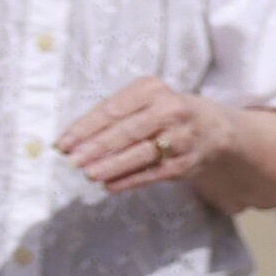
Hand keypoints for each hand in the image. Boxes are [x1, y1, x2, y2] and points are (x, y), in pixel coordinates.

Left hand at [63, 76, 230, 194]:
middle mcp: (170, 110)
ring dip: (112, 165)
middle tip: (72, 160)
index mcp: (151, 90)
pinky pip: (153, 173)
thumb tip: (71, 140)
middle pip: (126, 131)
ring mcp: (181, 137)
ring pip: (140, 153)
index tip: (63, 142)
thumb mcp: (142, 100)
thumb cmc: (162, 112)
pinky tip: (109, 185)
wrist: (212, 128)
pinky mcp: (185, 162)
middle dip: (96, 147)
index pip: (112, 109)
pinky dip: (129, 180)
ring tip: (88, 173)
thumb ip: (111, 115)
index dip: (85, 127)